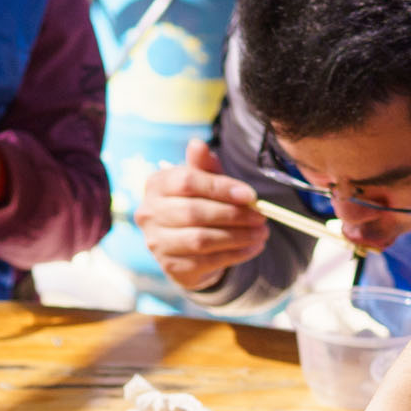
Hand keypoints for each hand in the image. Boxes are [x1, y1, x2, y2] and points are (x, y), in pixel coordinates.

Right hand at [138, 139, 267, 288]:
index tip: (250, 195)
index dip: (221, 188)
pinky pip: (207, 261)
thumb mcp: (203, 180)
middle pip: (194, 212)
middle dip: (234, 215)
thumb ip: (203, 165)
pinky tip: (253, 247)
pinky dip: (235, 254)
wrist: (187, 246)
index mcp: (156, 184)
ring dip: (238, 236)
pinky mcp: (171, 266)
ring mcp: (157, 243)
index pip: (188, 182)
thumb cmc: (197, 203)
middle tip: (261, 216)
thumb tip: (198, 144)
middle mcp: (149, 213)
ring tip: (262, 232)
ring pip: (201, 239)